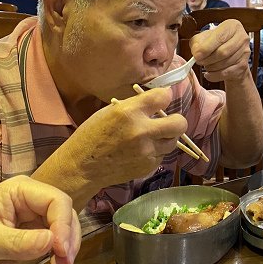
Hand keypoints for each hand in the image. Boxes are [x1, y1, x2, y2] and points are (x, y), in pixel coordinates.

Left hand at [0, 176, 80, 263]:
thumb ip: (18, 242)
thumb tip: (52, 242)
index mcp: (19, 191)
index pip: (55, 200)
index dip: (63, 223)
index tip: (60, 249)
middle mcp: (30, 202)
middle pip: (64, 212)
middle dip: (69, 236)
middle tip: (65, 262)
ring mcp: (33, 221)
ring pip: (64, 228)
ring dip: (68, 246)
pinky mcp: (32, 239)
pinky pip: (55, 242)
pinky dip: (61, 253)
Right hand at [37, 87, 187, 192]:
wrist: (83, 167)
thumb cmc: (92, 135)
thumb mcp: (110, 111)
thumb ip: (136, 106)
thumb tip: (159, 102)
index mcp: (129, 112)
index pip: (164, 97)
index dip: (165, 96)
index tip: (162, 99)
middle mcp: (142, 131)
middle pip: (179, 123)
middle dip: (176, 121)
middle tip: (167, 122)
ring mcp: (147, 151)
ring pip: (173, 141)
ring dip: (166, 137)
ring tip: (152, 137)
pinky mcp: (148, 166)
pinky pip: (162, 155)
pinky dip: (155, 152)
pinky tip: (141, 151)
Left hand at [189, 19, 252, 82]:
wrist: (228, 54)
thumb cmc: (215, 43)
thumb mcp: (203, 38)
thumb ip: (197, 42)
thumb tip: (197, 52)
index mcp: (232, 26)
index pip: (219, 37)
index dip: (206, 48)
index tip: (196, 56)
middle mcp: (242, 37)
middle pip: (223, 52)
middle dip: (208, 59)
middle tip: (199, 61)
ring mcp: (245, 52)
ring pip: (225, 63)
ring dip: (211, 67)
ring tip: (206, 65)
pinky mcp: (244, 65)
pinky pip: (227, 73)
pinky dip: (215, 75)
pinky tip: (209, 74)